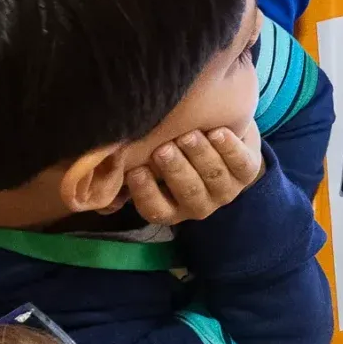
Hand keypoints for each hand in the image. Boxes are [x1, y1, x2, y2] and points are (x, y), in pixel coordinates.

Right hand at [123, 125, 263, 225]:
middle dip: (176, 171)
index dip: (146, 193)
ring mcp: (226, 190)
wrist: (224, 138)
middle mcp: (199, 205)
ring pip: (214, 177)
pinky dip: (230, 149)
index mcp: (172, 207)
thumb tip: (94, 171)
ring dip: (201, 156)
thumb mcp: (152, 163)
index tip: (136, 171)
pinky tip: (217, 133)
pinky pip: (242, 164)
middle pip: (188, 192)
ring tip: (188, 136)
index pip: (156, 209)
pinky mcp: (248, 171)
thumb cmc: (177, 152)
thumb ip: (129, 167)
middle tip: (163, 149)